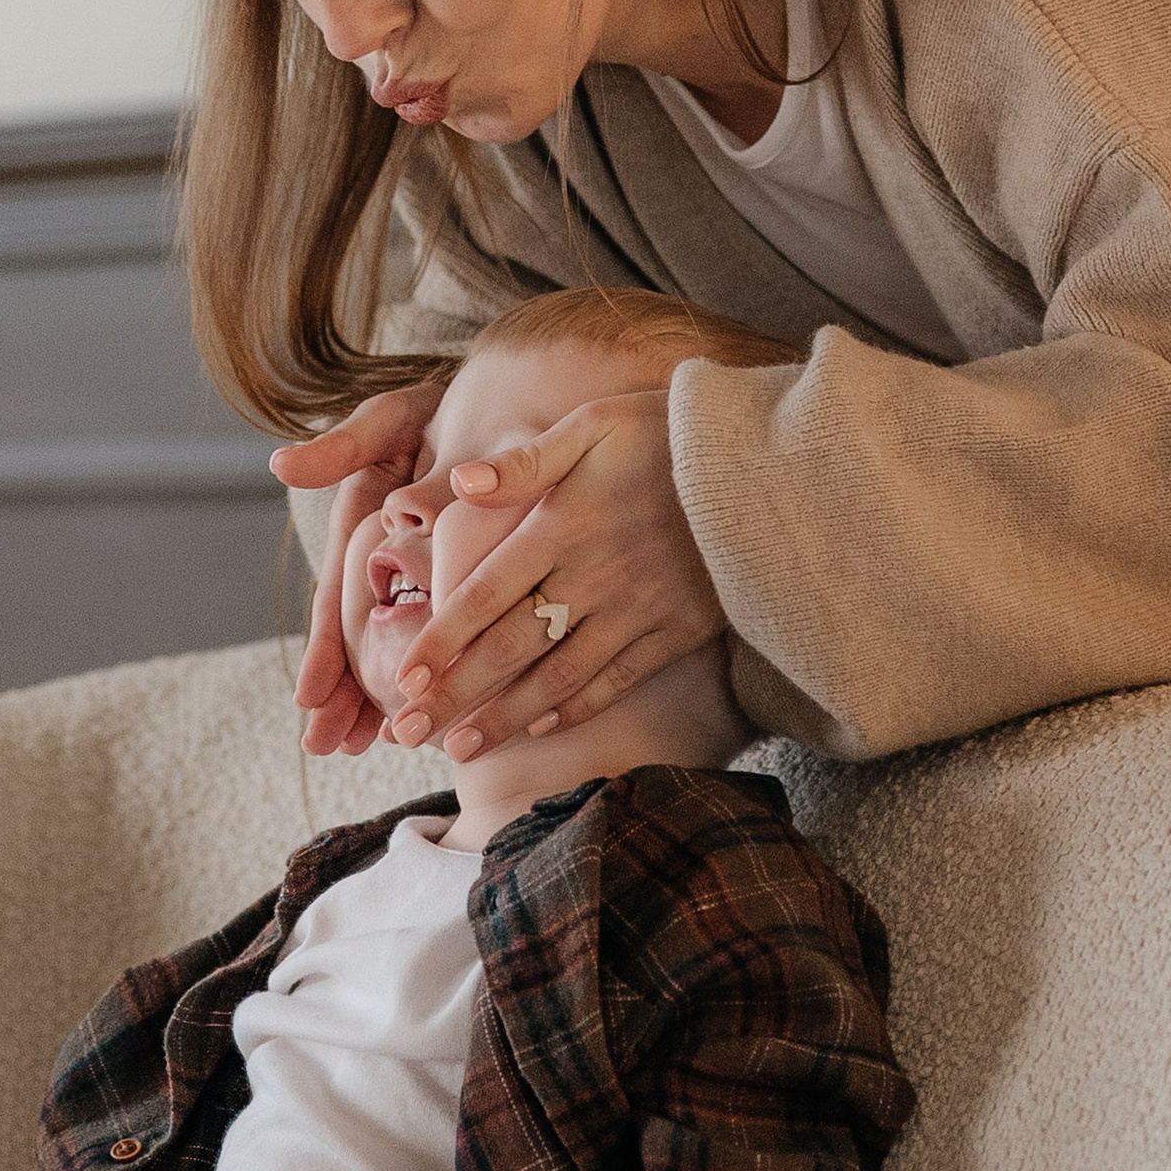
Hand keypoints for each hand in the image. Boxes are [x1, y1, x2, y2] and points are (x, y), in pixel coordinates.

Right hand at [269, 387, 441, 757]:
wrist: (501, 404)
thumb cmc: (440, 407)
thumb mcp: (392, 417)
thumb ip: (345, 444)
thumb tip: (281, 466)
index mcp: (359, 526)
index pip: (337, 598)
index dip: (323, 649)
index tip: (309, 697)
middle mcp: (380, 556)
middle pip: (356, 635)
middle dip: (341, 692)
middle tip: (328, 746)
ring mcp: (415, 572)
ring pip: (393, 642)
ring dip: (375, 697)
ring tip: (364, 749)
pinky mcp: (456, 583)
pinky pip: (441, 635)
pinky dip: (432, 674)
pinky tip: (434, 717)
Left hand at [387, 389, 724, 762]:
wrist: (770, 463)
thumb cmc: (671, 432)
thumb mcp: (595, 423)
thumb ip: (525, 460)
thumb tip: (460, 483)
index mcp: (563, 525)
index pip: (485, 593)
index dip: (441, 640)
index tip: (401, 677)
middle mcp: (594, 576)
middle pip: (511, 646)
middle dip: (455, 693)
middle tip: (407, 731)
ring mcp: (638, 609)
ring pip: (559, 675)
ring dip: (506, 715)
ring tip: (460, 747)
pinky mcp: (678, 629)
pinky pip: (620, 678)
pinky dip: (579, 705)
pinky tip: (543, 726)